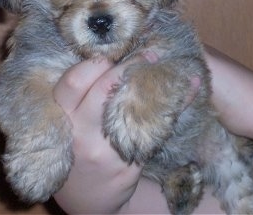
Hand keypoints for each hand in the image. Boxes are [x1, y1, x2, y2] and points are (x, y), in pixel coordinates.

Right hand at [52, 54, 200, 213]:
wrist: (86, 202)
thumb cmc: (74, 153)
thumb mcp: (64, 127)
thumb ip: (75, 99)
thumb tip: (103, 58)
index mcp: (60, 119)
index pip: (74, 80)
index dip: (96, 61)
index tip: (114, 52)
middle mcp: (79, 133)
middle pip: (104, 88)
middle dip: (130, 65)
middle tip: (150, 53)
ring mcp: (103, 150)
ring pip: (134, 108)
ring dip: (158, 83)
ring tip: (173, 68)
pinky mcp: (127, 164)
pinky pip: (155, 130)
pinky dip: (176, 107)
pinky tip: (191, 90)